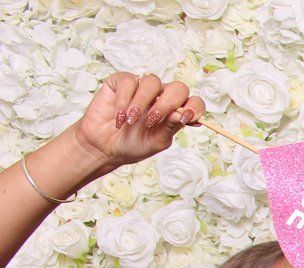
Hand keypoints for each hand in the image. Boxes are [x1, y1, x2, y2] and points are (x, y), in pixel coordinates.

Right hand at [72, 73, 204, 169]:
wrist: (104, 146)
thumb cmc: (133, 144)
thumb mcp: (156, 141)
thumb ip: (171, 127)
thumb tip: (182, 114)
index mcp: (176, 111)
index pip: (194, 102)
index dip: (195, 107)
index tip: (186, 118)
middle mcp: (162, 97)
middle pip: (177, 88)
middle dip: (167, 103)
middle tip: (152, 120)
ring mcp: (143, 88)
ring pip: (152, 81)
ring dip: (142, 102)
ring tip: (131, 120)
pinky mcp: (122, 82)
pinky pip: (129, 81)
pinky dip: (124, 99)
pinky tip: (119, 116)